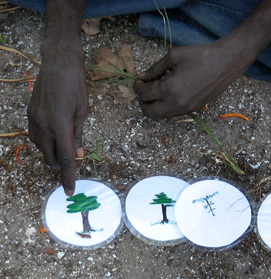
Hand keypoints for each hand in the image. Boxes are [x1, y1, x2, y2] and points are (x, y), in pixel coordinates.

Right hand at [27, 46, 87, 195]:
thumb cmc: (76, 85)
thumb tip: (77, 154)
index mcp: (61, 126)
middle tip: (71, 163)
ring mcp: (34, 120)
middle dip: (60, 166)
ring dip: (52, 155)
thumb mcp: (83, 111)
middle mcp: (44, 126)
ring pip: (41, 149)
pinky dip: (45, 144)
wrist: (57, 64)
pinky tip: (54, 138)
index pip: (65, 158)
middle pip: (50, 157)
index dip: (68, 176)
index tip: (69, 190)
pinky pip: (36, 137)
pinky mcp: (29, 114)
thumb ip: (78, 135)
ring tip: (64, 150)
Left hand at [134, 41, 243, 117]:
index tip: (139, 79)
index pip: (144, 95)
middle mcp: (176, 104)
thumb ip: (155, 69)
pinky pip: (173, 113)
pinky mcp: (194, 109)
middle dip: (142, 101)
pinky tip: (170, 92)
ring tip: (157, 89)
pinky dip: (165, 106)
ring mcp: (186, 109)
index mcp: (170, 89)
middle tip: (144, 88)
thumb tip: (143, 77)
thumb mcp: (173, 56)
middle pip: (149, 112)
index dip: (137, 86)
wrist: (226, 62)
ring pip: (161, 115)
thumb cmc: (201, 55)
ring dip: (154, 105)